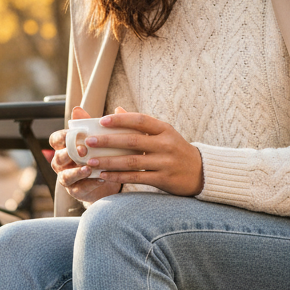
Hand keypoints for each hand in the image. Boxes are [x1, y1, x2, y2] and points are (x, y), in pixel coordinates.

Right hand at [50, 107, 122, 203]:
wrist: (109, 177)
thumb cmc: (102, 153)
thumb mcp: (104, 139)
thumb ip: (108, 126)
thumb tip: (117, 109)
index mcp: (65, 147)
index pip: (55, 139)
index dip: (61, 136)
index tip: (72, 133)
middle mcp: (62, 163)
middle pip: (57, 158)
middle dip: (68, 154)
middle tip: (83, 150)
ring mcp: (67, 178)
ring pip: (65, 176)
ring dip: (76, 172)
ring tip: (89, 168)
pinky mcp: (77, 191)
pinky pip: (79, 188)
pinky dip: (90, 183)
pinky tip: (101, 178)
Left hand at [82, 107, 203, 195]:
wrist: (201, 173)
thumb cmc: (176, 150)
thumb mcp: (164, 133)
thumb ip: (141, 124)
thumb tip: (117, 109)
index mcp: (165, 129)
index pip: (140, 120)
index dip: (120, 120)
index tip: (101, 121)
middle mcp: (166, 144)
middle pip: (132, 141)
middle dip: (108, 141)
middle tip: (89, 142)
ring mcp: (165, 163)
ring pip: (131, 161)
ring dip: (109, 161)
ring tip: (91, 160)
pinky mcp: (163, 179)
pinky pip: (136, 178)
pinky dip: (118, 177)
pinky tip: (104, 175)